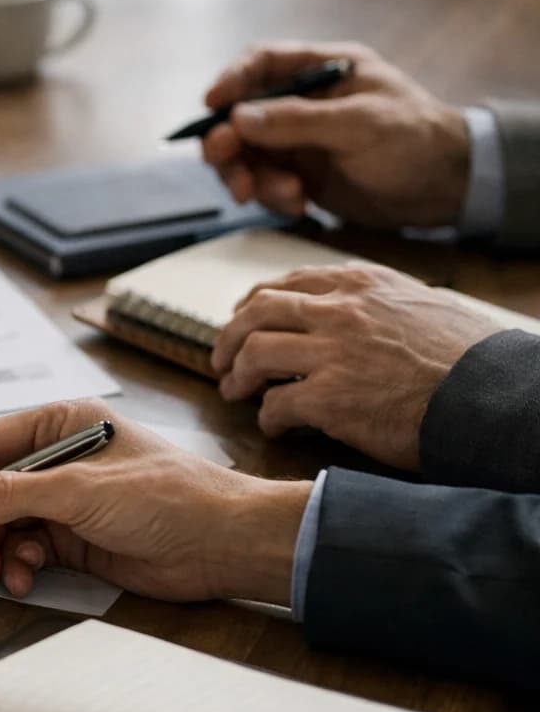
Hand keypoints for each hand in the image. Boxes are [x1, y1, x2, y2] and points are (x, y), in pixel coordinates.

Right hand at [0, 400, 310, 604]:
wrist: (225, 544)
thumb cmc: (169, 497)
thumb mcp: (81, 491)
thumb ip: (11, 495)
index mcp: (60, 425)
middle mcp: (57, 460)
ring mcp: (65, 501)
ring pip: (1, 524)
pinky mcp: (74, 539)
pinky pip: (24, 550)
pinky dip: (17, 566)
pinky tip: (24, 578)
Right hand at [201, 42, 469, 227]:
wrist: (445, 188)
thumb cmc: (415, 140)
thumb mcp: (358, 125)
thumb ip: (297, 121)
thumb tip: (238, 118)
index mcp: (323, 70)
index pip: (262, 64)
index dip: (231, 80)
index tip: (211, 104)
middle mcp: (304, 103)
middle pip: (241, 117)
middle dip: (230, 146)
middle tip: (231, 171)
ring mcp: (299, 141)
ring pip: (247, 157)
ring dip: (252, 180)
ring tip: (283, 196)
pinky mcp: (300, 175)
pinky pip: (265, 185)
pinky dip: (272, 198)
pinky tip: (298, 206)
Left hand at [211, 263, 501, 470]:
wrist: (492, 396)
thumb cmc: (468, 358)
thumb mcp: (423, 306)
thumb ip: (377, 303)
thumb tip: (350, 311)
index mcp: (362, 285)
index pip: (288, 284)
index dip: (254, 304)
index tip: (241, 319)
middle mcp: (341, 311)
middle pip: (256, 313)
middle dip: (228, 338)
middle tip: (220, 361)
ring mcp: (332, 353)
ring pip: (254, 354)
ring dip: (236, 376)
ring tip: (233, 393)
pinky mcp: (329, 398)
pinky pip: (275, 405)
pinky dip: (267, 418)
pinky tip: (274, 427)